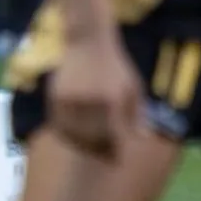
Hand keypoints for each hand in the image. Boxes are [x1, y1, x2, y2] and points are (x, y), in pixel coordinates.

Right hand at [47, 29, 144, 160]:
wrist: (87, 42)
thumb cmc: (114, 65)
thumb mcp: (133, 86)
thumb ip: (138, 113)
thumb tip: (144, 138)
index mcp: (112, 101)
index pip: (112, 137)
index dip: (114, 151)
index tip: (116, 158)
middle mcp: (90, 102)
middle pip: (93, 138)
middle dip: (99, 151)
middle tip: (103, 157)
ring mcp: (71, 99)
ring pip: (75, 134)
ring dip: (82, 145)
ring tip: (89, 150)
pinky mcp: (56, 96)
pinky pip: (60, 123)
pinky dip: (67, 134)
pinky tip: (74, 137)